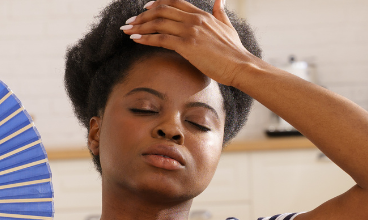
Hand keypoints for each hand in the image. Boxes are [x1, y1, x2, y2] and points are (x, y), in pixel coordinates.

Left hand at [122, 0, 256, 86]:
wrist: (240, 65)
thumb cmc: (234, 51)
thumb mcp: (227, 26)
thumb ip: (220, 12)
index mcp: (202, 14)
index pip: (174, 2)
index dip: (157, 3)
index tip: (144, 8)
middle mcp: (194, 19)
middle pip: (161, 10)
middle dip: (143, 15)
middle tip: (130, 22)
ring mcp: (190, 30)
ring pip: (158, 23)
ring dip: (140, 26)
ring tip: (127, 30)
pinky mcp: (186, 45)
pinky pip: (160, 38)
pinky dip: (145, 38)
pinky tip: (136, 40)